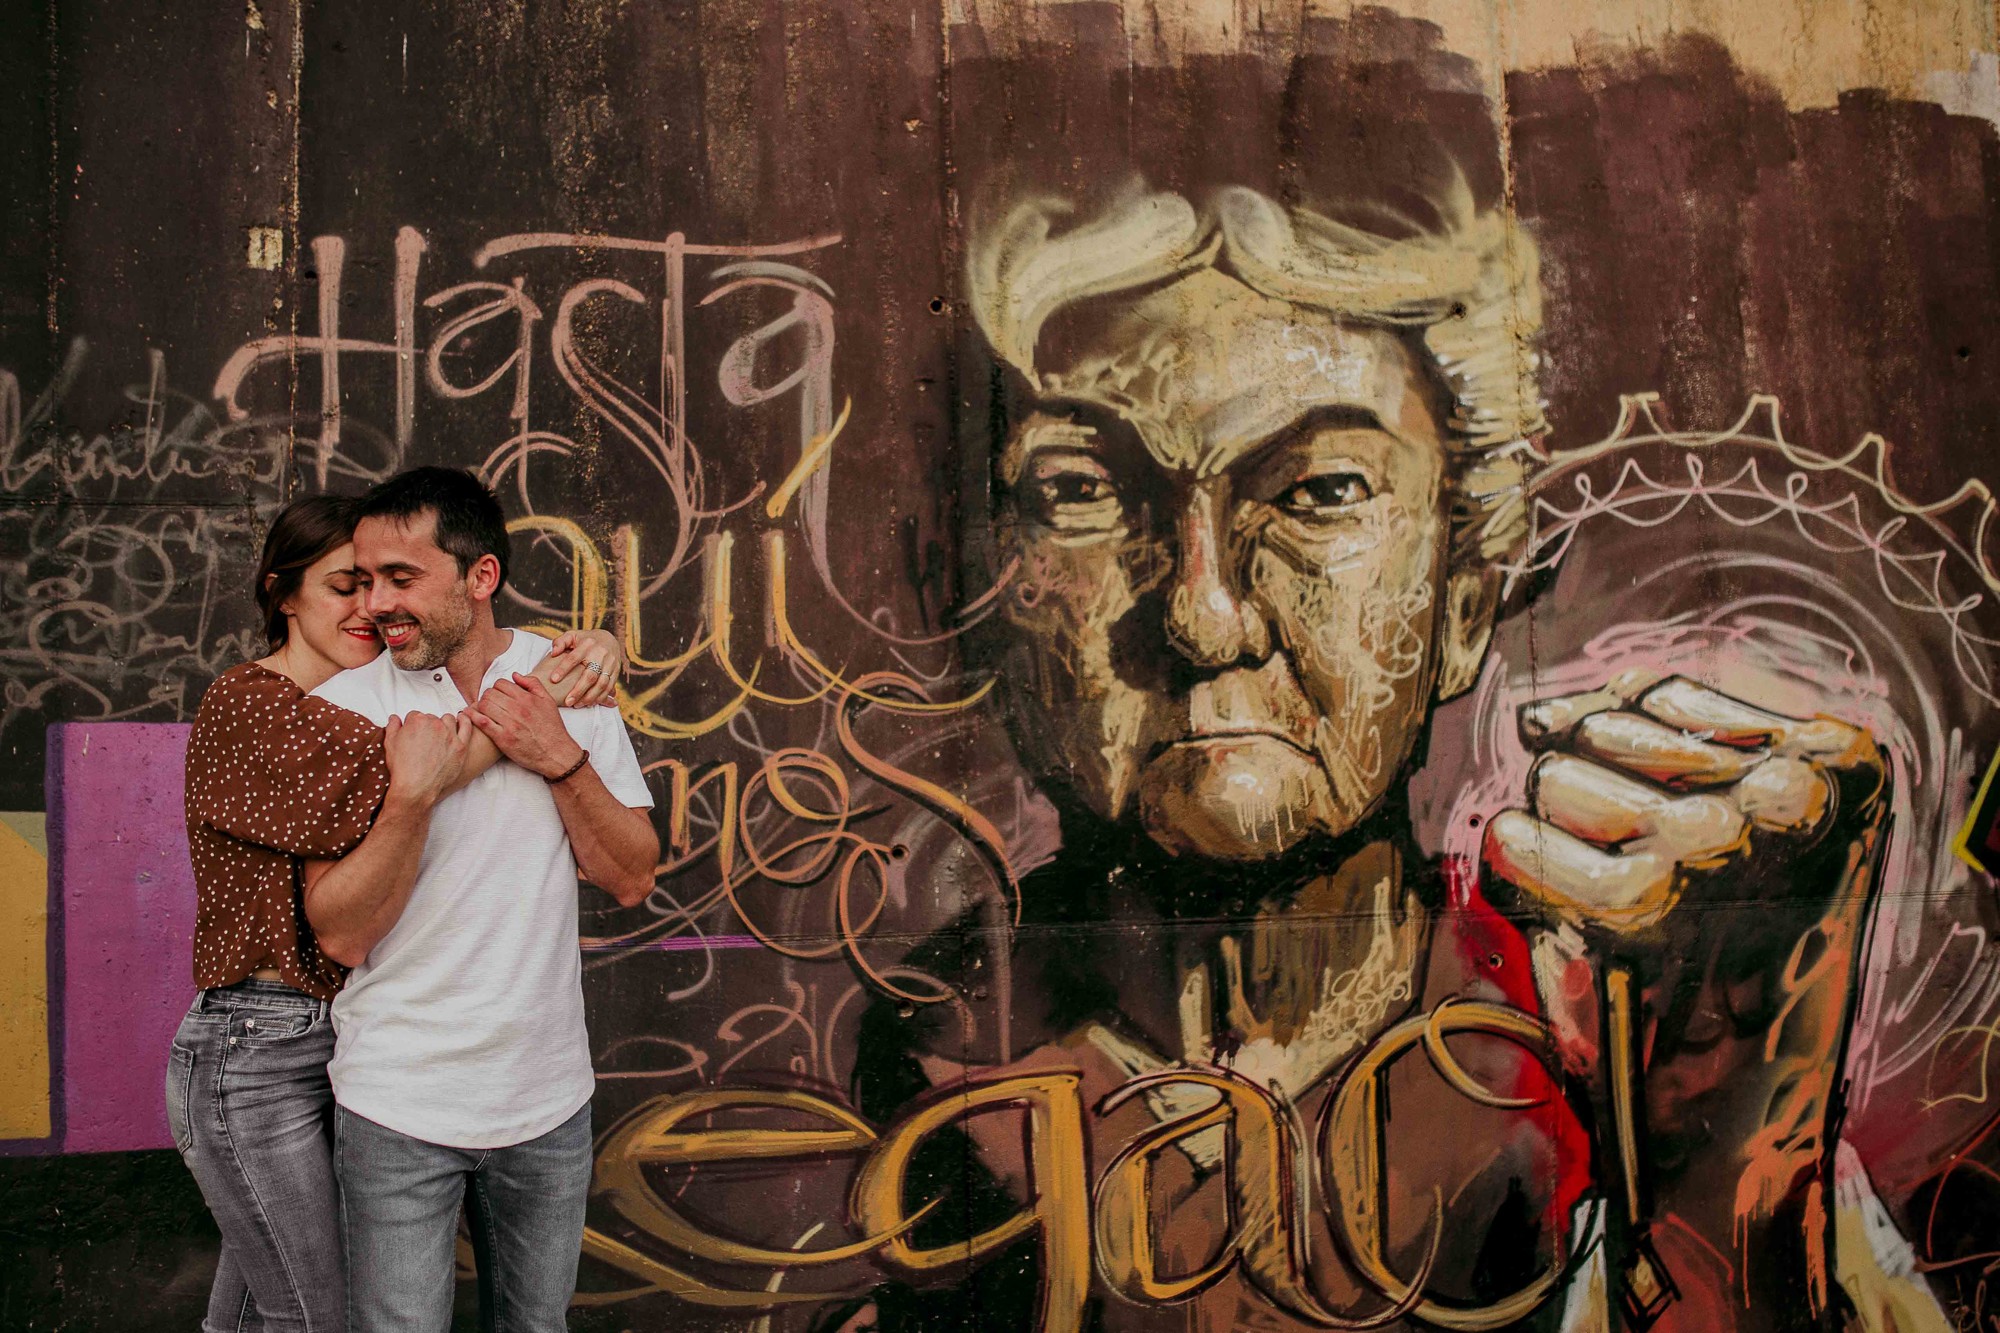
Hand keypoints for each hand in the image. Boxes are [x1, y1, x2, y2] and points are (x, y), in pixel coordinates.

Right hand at [382, 711, 473, 807]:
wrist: (416, 788)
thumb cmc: (402, 768)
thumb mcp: (390, 744)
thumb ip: (393, 727)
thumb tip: (394, 718)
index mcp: (417, 721)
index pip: (415, 716)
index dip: (412, 726)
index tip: (413, 735)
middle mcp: (435, 724)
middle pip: (431, 718)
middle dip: (427, 726)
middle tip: (424, 740)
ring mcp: (450, 735)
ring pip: (448, 720)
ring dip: (443, 724)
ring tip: (440, 734)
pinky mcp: (461, 746)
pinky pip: (467, 727)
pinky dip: (464, 721)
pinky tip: (461, 720)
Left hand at [469, 674, 585, 778]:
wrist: (556, 754)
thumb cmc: (552, 729)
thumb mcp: (548, 701)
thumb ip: (533, 684)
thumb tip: (515, 675)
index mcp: (527, 699)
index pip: (501, 683)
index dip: (497, 687)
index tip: (499, 694)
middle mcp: (518, 709)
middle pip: (490, 693)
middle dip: (487, 696)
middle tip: (490, 703)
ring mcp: (509, 724)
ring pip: (484, 705)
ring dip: (480, 706)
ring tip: (484, 711)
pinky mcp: (502, 739)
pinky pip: (482, 722)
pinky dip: (472, 717)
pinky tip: (469, 715)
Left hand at [542, 629, 623, 707]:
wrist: (609, 639)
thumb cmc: (585, 640)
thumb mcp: (572, 636)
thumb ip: (560, 642)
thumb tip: (553, 653)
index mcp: (587, 644)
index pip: (574, 658)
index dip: (563, 669)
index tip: (553, 680)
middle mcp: (600, 654)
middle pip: (590, 675)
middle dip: (578, 690)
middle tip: (567, 702)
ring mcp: (610, 663)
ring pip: (601, 684)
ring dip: (589, 697)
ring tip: (577, 705)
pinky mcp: (616, 671)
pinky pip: (609, 687)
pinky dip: (600, 697)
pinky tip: (589, 703)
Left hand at [1479, 671, 1889, 1311]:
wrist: (1734, 1120)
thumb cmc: (1727, 961)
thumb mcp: (1741, 826)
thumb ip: (1659, 742)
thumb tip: (1538, 710)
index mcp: (1837, 762)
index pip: (1656, 690)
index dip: (1618, 752)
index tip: (1652, 827)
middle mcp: (1783, 795)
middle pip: (1596, 730)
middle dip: (1588, 798)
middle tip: (1640, 886)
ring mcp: (1710, 845)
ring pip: (1553, 780)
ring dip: (1558, 842)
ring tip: (1620, 913)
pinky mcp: (1634, 906)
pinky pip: (1514, 840)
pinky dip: (1518, 878)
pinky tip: (1569, 923)